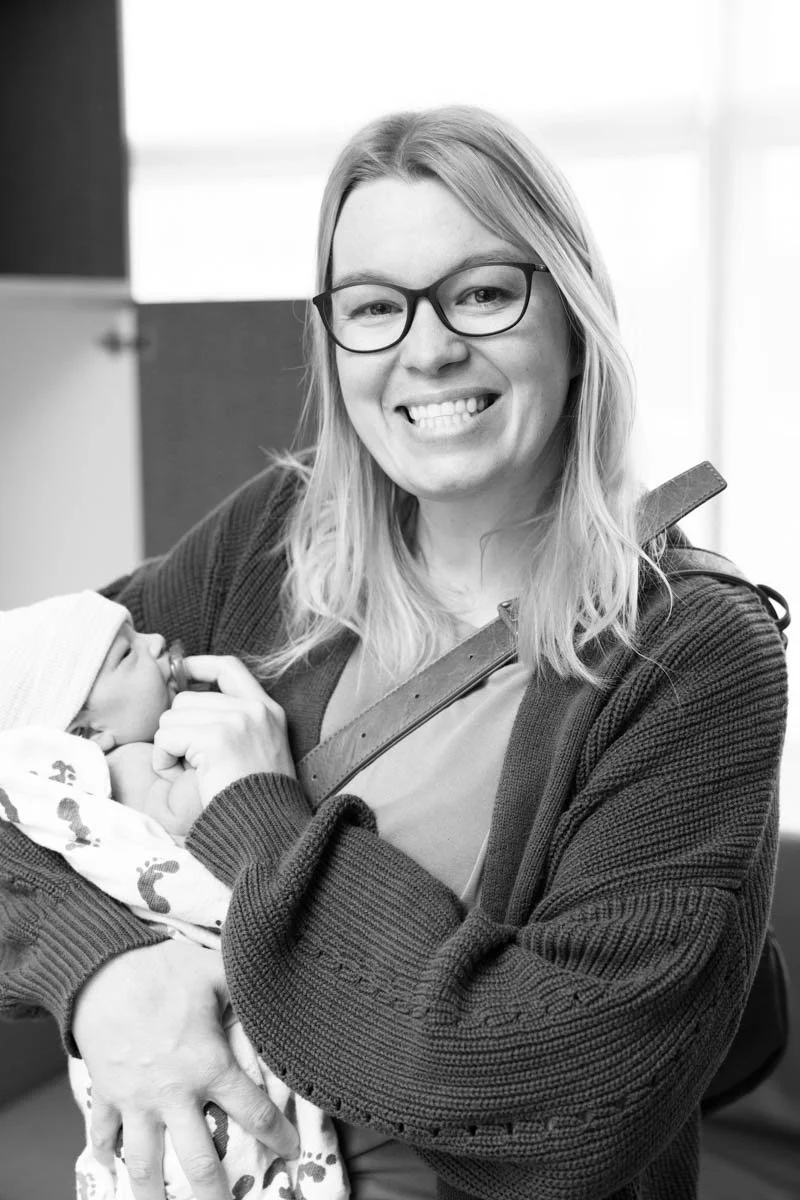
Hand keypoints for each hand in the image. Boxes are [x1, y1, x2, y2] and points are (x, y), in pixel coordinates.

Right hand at [73, 940, 299, 1199]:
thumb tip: (280, 991)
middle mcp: (174, 1095)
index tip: (290, 1153)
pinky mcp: (106, 1095)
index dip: (278, 1136)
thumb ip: (248, 990)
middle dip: (216, 1196)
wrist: (101, 970)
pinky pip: (103, 1134)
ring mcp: (136, 1101)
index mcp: (209, 1066)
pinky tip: (111, 1164)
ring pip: (146, 1165)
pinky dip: (106, 1151)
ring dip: (154, 1193)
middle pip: (199, 1164)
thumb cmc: (163, 968)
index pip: (254, 1113)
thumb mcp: (216, 971)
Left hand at [152, 655, 295, 806]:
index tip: (179, 672)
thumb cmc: (256, 799)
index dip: (198, 665)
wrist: (268, 828)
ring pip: (171, 718)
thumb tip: (183, 700)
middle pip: (186, 698)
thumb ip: (232, 722)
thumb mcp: (259, 748)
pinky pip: (165, 738)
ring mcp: (236, 721)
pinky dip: (164, 761)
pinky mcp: (216, 739)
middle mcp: (254, 709)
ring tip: (191, 773)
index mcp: (268, 709)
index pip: (229, 667)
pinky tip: (182, 778)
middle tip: (191, 762)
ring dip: (169, 748)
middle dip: (177, 730)